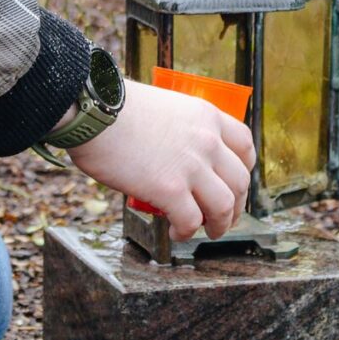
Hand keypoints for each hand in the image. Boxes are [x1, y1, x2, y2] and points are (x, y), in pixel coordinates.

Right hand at [66, 80, 253, 238]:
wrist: (93, 111)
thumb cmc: (114, 107)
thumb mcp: (163, 106)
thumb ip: (178, 128)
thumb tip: (171, 153)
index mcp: (206, 116)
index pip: (244, 144)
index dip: (245, 168)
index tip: (236, 181)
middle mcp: (207, 141)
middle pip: (239, 181)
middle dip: (237, 204)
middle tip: (225, 216)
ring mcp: (191, 166)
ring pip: (224, 206)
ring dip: (220, 224)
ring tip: (208, 231)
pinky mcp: (170, 190)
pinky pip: (190, 221)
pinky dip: (186, 232)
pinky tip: (175, 233)